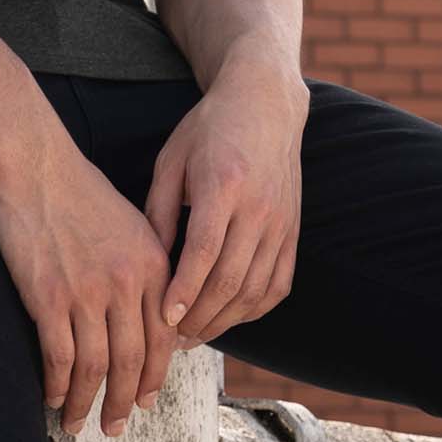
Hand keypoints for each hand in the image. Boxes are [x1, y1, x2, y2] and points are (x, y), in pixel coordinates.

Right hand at [0, 130, 181, 440]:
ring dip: (87, 403)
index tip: (144, 401)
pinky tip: (53, 396)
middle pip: (132, 361)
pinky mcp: (49, 296)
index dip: (154, 378)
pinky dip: (57, 383)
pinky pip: (58, 355)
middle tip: (115, 428)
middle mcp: (127, 284)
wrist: (36, 167)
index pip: (163, 338)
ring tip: (79, 423)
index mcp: (153, 267)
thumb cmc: (79, 192)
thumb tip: (153, 319)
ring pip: (94, 366)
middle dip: (123, 402)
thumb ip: (147, 271)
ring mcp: (87, 292)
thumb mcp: (132, 226)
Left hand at [143, 66, 307, 346]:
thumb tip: (148, 267)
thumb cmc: (208, 130)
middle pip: (231, 279)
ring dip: (224, 320)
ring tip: (193, 334)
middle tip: (171, 338)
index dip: (184, 291)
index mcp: (223, 185)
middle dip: (199, 317)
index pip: (205, 251)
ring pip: (256, 289)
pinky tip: (229, 317)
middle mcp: (259, 207)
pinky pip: (278, 284)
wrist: (264, 104)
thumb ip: (159, 213)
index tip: (164, 319)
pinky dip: (254, 309)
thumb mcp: (171, 161)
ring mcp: (281, 222)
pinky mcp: (293, 231)